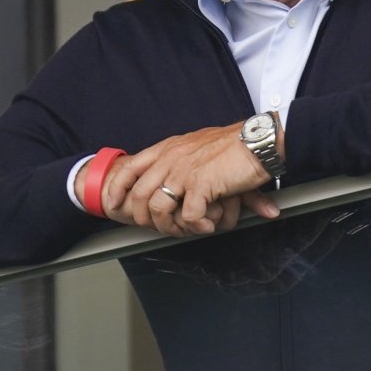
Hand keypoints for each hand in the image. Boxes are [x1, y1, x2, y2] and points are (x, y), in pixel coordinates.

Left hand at [104, 123, 280, 236]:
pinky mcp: (200, 184)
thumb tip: (174, 180)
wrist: (257, 141)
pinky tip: (210, 225)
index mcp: (168, 148)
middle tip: (160, 229)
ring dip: (171, 227)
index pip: (130, 168)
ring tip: (188, 230)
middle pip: (139, 195)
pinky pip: (189, 216)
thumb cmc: (234, 144)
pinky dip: (199, 226)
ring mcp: (183, 171)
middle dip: (144, 219)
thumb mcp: (199, 145)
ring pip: (159, 210)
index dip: (117, 189)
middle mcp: (171, 158)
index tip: (113, 205)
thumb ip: (182, 159)